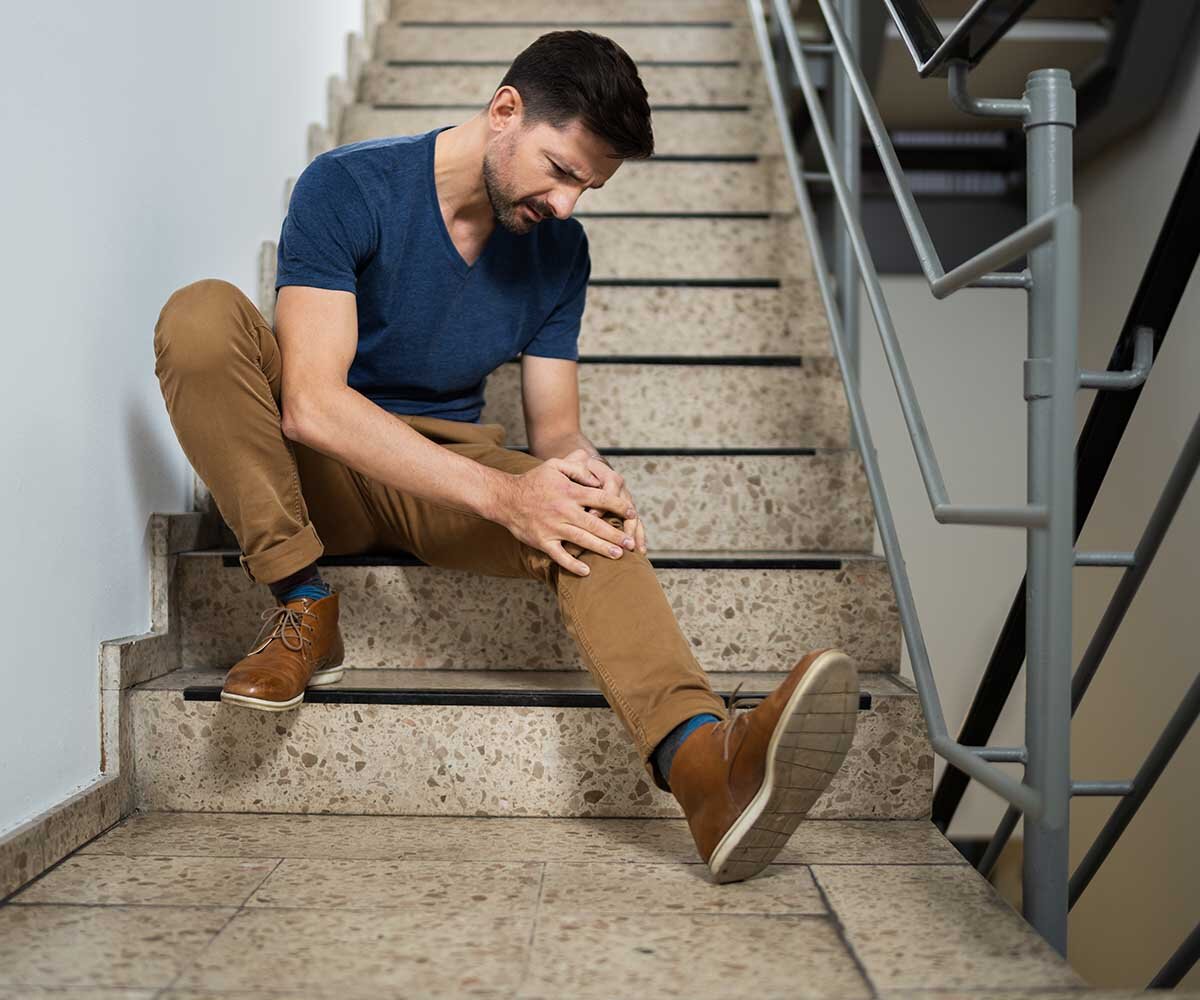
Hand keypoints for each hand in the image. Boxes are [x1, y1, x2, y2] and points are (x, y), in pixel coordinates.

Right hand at [496, 450, 639, 576]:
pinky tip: (587, 570)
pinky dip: (573, 564)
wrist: (506, 498)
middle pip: (596, 524)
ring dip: (601, 549)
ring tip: (618, 555)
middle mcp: (564, 511)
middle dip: (615, 534)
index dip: (619, 506)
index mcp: (569, 492)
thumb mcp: (555, 465)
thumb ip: (577, 467)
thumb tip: (598, 479)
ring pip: (582, 540)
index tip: (632, 513)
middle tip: (630, 543)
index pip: (601, 498)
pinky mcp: (543, 541)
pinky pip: (560, 556)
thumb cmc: (534, 481)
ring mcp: (553, 528)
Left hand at [576, 452, 645, 555]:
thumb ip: (577, 467)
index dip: (602, 503)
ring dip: (635, 534)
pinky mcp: (626, 510)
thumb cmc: (577, 468)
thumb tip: (587, 481)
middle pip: (627, 507)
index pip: (609, 490)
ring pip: (634, 517)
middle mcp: (621, 489)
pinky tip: (641, 551)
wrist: (587, 466)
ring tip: (634, 550)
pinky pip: (636, 524)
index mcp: (609, 477)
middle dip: (626, 525)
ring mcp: (625, 500)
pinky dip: (639, 537)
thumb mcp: (575, 464)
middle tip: (623, 541)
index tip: (592, 517)